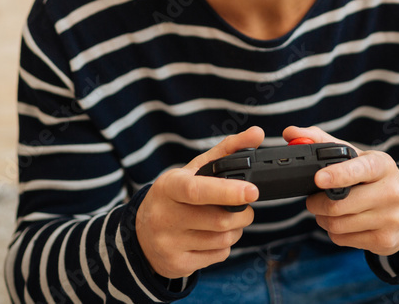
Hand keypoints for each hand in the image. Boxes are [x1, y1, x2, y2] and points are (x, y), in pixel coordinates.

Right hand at [135, 126, 263, 278]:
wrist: (141, 233)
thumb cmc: (176, 195)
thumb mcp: (194, 170)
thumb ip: (227, 150)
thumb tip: (258, 133)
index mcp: (169, 187)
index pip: (198, 190)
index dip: (227, 192)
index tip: (253, 191)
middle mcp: (165, 216)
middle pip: (220, 220)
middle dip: (243, 213)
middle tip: (245, 205)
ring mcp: (168, 243)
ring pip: (223, 239)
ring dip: (235, 229)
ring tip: (227, 220)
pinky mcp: (176, 264)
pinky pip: (218, 256)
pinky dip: (224, 245)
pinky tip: (212, 236)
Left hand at [282, 126, 398, 255]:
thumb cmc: (373, 177)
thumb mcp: (356, 156)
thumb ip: (321, 141)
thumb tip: (290, 133)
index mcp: (382, 165)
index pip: (360, 170)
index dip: (338, 175)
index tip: (318, 178)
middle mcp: (391, 192)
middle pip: (340, 205)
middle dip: (317, 203)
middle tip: (313, 199)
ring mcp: (391, 218)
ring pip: (338, 225)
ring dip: (324, 218)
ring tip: (327, 210)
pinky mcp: (386, 241)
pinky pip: (343, 239)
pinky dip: (335, 232)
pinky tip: (343, 223)